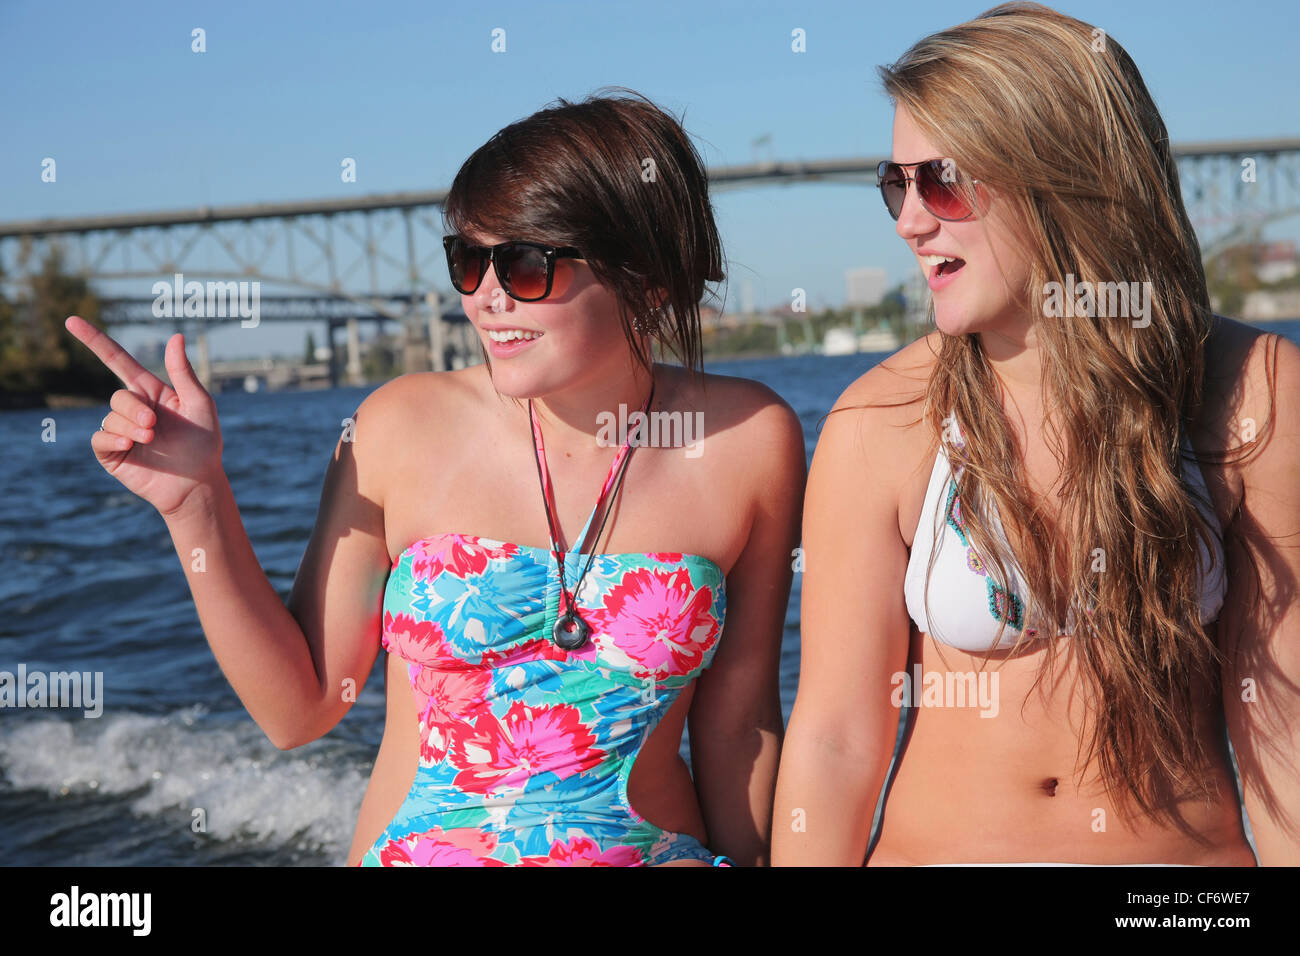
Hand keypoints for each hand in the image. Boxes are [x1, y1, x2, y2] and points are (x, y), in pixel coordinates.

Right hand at [64, 316, 225, 517]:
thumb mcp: (200, 404)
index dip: (94, 340)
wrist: (197, 482)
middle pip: (118, 397)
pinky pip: (99, 438)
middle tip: (155, 426)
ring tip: (152, 441)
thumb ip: (184, 373)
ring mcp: (120, 430)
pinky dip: (113, 438)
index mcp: (151, 392)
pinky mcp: (112, 453)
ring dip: (131, 428)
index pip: (117, 360)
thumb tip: (176, 337)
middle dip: (135, 410)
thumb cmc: (204, 443)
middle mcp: (133, 409)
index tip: (71, 321)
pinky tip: (130, 445)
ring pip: (110, 417)